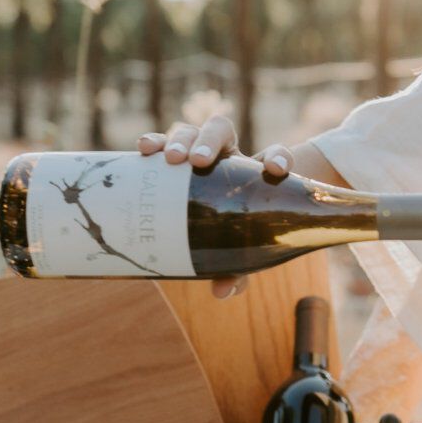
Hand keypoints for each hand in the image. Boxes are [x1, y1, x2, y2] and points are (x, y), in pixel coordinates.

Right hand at [137, 117, 296, 298]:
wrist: (222, 213)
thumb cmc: (237, 233)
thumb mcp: (240, 251)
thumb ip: (237, 271)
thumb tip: (221, 291)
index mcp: (254, 172)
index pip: (273, 154)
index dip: (278, 157)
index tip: (275, 170)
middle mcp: (226, 154)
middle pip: (221, 130)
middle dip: (210, 141)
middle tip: (200, 161)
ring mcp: (197, 151)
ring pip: (190, 131)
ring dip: (181, 140)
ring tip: (172, 160)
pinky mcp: (170, 156)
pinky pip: (160, 142)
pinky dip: (153, 142)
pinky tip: (143, 149)